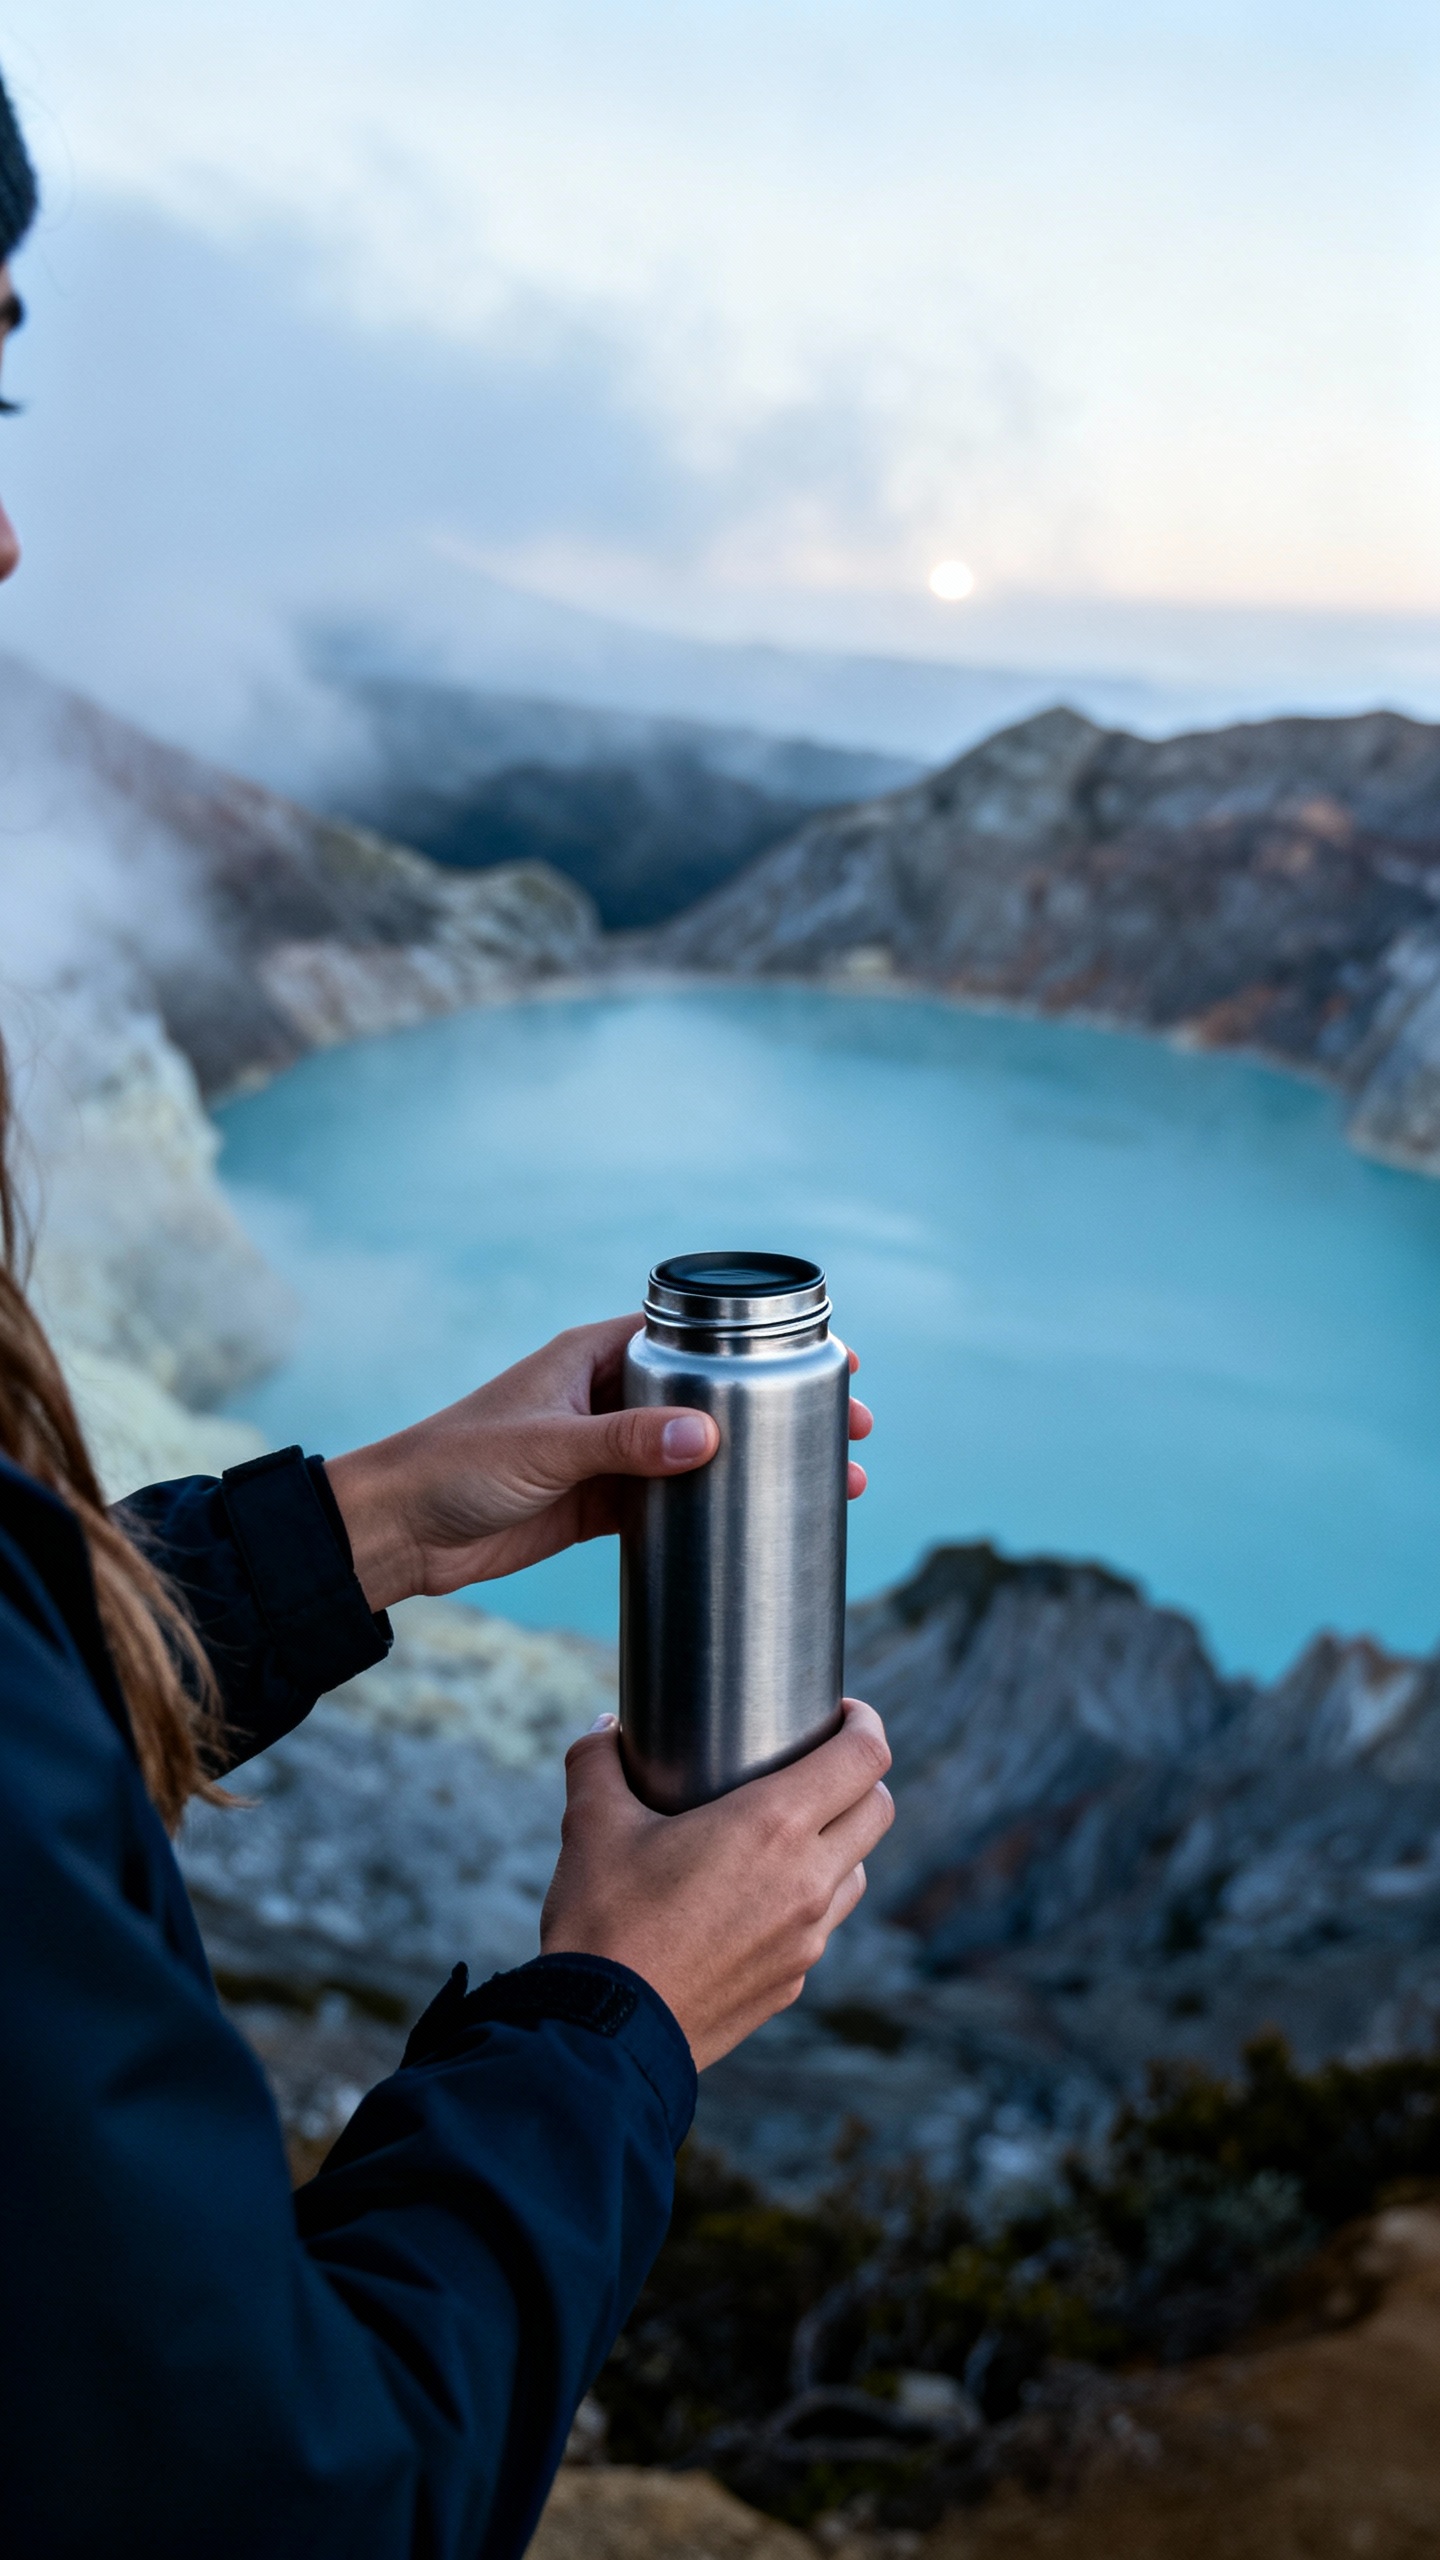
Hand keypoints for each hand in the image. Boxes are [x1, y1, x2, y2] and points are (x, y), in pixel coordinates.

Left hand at [326, 1315, 873, 1611]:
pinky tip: (762, 1519)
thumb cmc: (454, 1464)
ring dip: (758, 1462)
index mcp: (593, 1355)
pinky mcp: (600, 1504)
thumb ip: (623, 1443)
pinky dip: (715, 1506)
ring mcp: (607, 1452)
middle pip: (712, 1394)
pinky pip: (672, 1500)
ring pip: (701, 1451)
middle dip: (780, 1409)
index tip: (823, 1358)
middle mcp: (606, 1396)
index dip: (759, 1344)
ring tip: (831, 1482)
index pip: (692, 1335)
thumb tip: (705, 1438)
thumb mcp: (545, 1447)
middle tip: (851, 1429)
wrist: (398, 1532)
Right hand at [540, 1699, 893, 2067]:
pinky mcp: (792, 1983)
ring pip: (858, 1872)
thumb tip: (606, 1725)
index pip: (865, 1758)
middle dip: (859, 1776)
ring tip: (790, 1832)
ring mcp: (807, 1940)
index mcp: (773, 1826)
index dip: (865, 1723)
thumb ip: (598, 1760)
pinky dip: (807, 1901)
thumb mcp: (591, 1824)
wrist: (603, 2036)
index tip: (840, 1712)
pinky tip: (757, 1899)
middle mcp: (808, 1881)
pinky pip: (821, 1927)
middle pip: (878, 1811)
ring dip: (839, 1843)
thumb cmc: (604, 1922)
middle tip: (817, 1763)